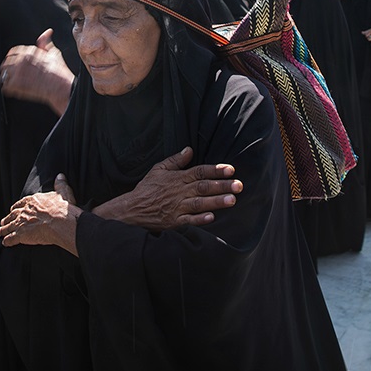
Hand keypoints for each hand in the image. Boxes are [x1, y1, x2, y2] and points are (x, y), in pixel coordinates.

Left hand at [0, 29, 74, 115]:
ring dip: (6, 78)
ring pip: (3, 73)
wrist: (60, 87)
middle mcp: (21, 60)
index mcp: (28, 51)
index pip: (12, 52)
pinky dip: (7, 89)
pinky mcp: (16, 85)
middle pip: (5, 62)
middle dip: (8, 68)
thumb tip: (47, 32)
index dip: (13, 58)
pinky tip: (13, 90)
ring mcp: (17, 72)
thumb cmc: (59, 71)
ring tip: (12, 82)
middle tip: (13, 75)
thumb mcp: (53, 53)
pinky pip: (4, 86)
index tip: (14, 63)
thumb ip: (46, 42)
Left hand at [0, 182, 81, 255]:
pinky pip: (11, 238)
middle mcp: (24, 211)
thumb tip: (60, 176)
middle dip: (8, 218)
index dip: (17, 207)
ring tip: (0, 231)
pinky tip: (5, 242)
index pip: (21, 203)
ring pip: (9, 226)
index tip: (14, 208)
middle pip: (13, 214)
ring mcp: (21, 223)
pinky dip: (7, 241)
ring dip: (4, 229)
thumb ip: (60, 185)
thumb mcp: (63, 193)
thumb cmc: (62, 209)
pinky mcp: (21, 235)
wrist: (60, 221)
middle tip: (4, 220)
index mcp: (33, 201)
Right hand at [92, 147, 241, 230]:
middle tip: (239, 185)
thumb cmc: (147, 188)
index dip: (215, 170)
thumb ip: (175, 160)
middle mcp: (179, 192)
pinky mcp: (174, 222)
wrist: (131, 208)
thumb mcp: (159, 169)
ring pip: (199, 203)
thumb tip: (189, 149)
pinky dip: (199, 219)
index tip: (231, 169)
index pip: (199, 171)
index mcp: (177, 178)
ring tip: (232, 200)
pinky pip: (188, 221)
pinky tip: (212, 218)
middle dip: (222, 185)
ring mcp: (177, 207)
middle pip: (203, 187)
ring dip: (216, 202)